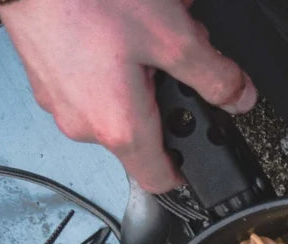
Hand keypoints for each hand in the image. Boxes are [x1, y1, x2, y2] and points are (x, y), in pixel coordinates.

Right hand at [0, 0, 256, 192]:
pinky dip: (115, 58)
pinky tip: (123, 22)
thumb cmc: (87, 0)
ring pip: (119, 101)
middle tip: (182, 53)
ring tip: (150, 27)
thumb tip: (239, 98)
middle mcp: (82, 124)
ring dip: (144, 71)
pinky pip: (93, 80)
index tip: (202, 152)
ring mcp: (59, 100)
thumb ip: (214, 75)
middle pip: (144, 130)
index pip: (159, 181)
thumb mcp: (172, 36)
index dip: (188, 170)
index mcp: (118, 127)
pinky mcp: (48, 74)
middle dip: (171, 95)